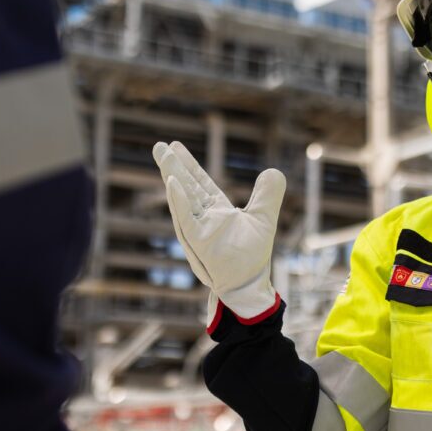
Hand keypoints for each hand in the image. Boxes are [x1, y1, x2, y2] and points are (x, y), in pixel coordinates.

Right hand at [152, 141, 285, 321]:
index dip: (189, 165)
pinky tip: (172, 181)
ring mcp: (199, 229)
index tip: (175, 146)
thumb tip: (273, 170)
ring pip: (183, 198)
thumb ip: (268, 195)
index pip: (200, 182)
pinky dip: (179, 200)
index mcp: (216, 211)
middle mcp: (204, 218)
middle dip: (173, 166)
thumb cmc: (252, 256)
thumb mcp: (264, 219)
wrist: (249, 285)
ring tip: (163, 155)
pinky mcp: (199, 242)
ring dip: (173, 176)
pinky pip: (186, 219)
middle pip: (186, 186)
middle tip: (158, 145)